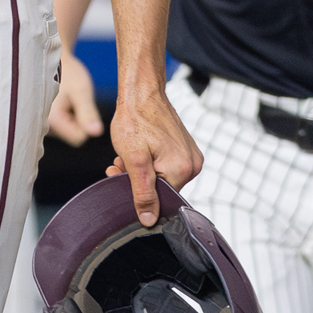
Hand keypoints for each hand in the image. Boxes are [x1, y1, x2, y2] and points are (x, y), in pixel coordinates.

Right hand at [46, 48, 103, 147]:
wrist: (52, 59)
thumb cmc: (67, 72)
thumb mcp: (81, 91)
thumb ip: (88, 113)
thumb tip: (96, 132)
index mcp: (52, 120)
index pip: (79, 138)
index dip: (86, 122)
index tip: (80, 103)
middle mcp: (42, 125)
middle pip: (72, 135)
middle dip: (77, 120)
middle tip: (72, 98)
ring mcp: (41, 123)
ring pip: (66, 130)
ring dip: (70, 116)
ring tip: (65, 96)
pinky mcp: (42, 120)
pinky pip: (60, 125)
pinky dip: (64, 114)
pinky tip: (60, 99)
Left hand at [106, 84, 201, 225]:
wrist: (142, 92)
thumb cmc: (135, 119)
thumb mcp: (133, 159)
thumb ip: (142, 193)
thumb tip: (149, 219)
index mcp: (182, 170)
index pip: (160, 200)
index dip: (138, 193)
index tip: (120, 176)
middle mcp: (193, 165)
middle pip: (162, 189)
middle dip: (138, 181)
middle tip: (120, 165)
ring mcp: (191, 156)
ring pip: (162, 178)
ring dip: (142, 172)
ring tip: (127, 155)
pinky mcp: (186, 149)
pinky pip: (167, 166)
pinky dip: (150, 163)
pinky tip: (138, 151)